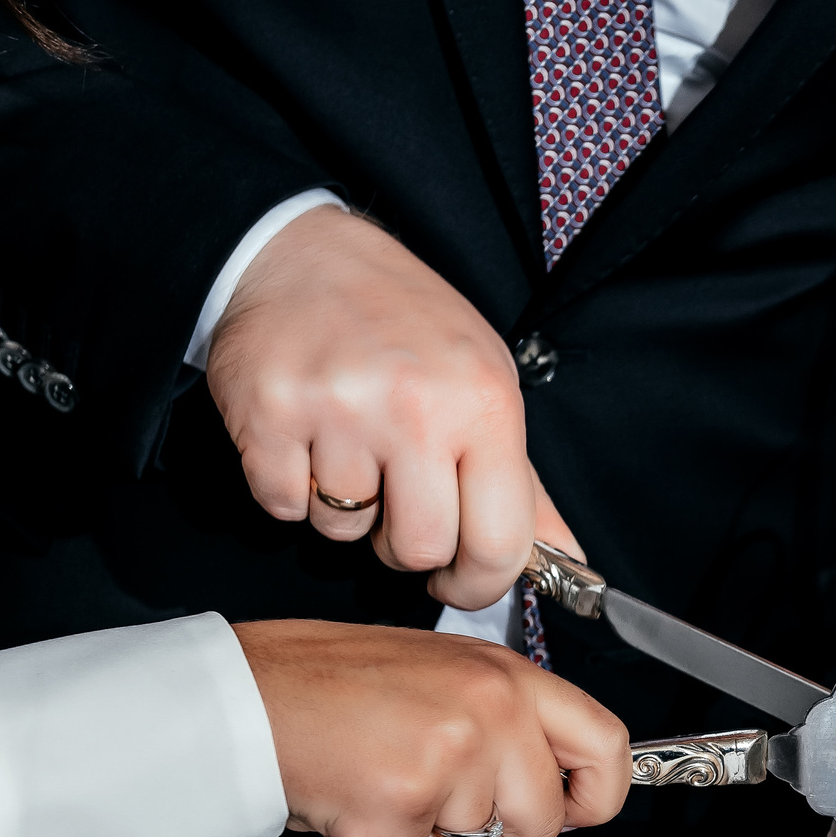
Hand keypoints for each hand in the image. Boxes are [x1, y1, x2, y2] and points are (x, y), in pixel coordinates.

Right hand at [208, 206, 582, 609]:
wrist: (301, 253)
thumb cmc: (406, 325)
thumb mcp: (485, 385)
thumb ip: (522, 484)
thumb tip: (567, 562)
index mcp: (486, 404)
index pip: (500, 542)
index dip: (479, 583)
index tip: (459, 582)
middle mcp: (418, 407)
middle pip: (419, 549)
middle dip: (405, 546)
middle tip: (397, 503)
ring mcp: (340, 410)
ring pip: (343, 531)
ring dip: (344, 507)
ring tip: (348, 445)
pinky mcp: (268, 414)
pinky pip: (283, 505)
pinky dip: (289, 487)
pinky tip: (303, 437)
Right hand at [234, 621, 630, 836]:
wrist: (246, 697)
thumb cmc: (336, 683)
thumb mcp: (445, 673)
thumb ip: (508, 721)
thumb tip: (555, 783)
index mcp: (507, 677)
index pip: (607, 744)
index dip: (598, 794)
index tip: (577, 811)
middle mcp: (491, 714)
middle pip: (544, 820)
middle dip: (499, 831)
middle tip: (442, 797)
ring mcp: (448, 763)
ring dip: (430, 834)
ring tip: (383, 778)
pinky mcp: (400, 809)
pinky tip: (352, 796)